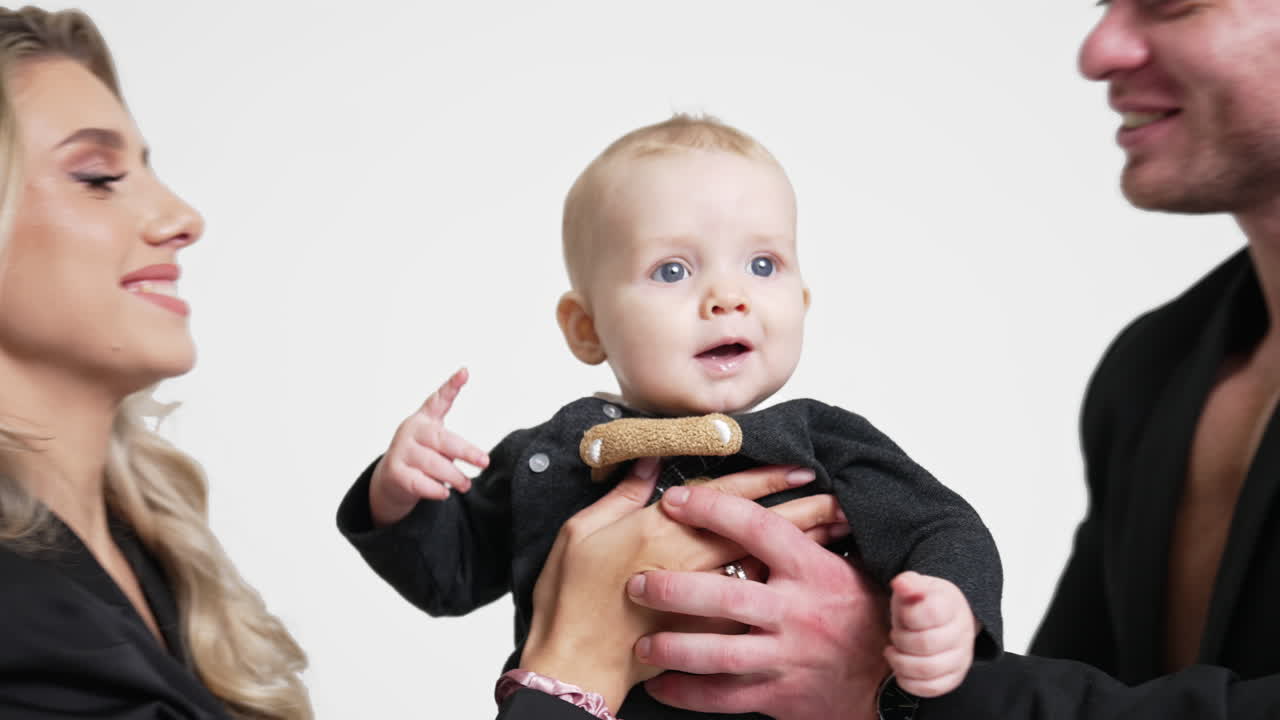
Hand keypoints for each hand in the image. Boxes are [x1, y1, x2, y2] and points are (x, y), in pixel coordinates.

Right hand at [368, 368, 489, 526]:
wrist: (391, 480)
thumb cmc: (422, 458)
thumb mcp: (436, 444)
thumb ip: (453, 445)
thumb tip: (479, 460)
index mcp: (424, 419)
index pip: (438, 399)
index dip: (452, 385)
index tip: (465, 372)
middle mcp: (411, 430)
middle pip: (442, 439)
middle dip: (466, 451)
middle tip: (484, 462)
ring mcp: (400, 450)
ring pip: (433, 464)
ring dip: (453, 477)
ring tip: (465, 485)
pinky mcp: (394, 472)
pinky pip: (420, 482)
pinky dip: (435, 489)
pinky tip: (444, 492)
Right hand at [520, 462, 844, 713]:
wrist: (572, 665)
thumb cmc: (569, 597)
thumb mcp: (580, 532)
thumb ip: (620, 496)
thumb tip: (646, 462)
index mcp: (661, 530)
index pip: (726, 498)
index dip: (766, 481)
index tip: (802, 468)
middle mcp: (690, 562)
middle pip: (760, 531)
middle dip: (803, 512)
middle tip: (841, 498)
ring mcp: (702, 601)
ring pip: (765, 566)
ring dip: (802, 550)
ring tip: (837, 534)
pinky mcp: (705, 633)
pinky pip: (755, 609)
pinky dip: (782, 592)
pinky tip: (808, 583)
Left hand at [630, 485, 890, 719]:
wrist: (897, 680)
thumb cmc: (865, 613)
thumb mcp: (849, 563)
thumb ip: (813, 532)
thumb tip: (790, 482)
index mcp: (813, 570)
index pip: (757, 528)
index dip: (713, 509)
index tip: (674, 499)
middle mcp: (798, 613)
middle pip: (726, 597)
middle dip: (675, 590)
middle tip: (636, 583)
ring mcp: (788, 658)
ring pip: (720, 655)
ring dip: (675, 648)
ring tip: (642, 642)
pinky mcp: (781, 696)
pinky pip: (726, 698)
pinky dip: (689, 694)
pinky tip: (661, 685)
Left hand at [884, 571, 976, 696]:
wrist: (945, 618)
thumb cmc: (924, 603)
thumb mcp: (915, 585)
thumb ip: (907, 583)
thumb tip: (902, 584)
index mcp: (952, 605)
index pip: (931, 613)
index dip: (908, 616)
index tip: (902, 614)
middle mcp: (961, 633)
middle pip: (926, 644)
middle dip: (901, 639)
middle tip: (896, 634)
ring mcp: (960, 658)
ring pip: (928, 669)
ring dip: (901, 662)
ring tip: (894, 651)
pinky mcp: (953, 678)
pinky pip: (931, 688)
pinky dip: (909, 681)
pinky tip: (900, 669)